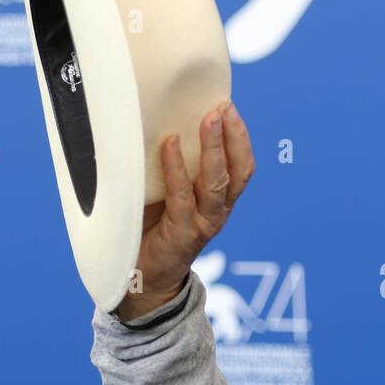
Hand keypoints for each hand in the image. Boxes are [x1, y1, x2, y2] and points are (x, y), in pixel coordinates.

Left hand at [113, 99, 255, 321]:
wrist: (142, 279)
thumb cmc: (152, 229)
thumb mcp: (169, 194)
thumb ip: (174, 168)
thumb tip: (159, 122)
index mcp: (220, 200)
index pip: (242, 166)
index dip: (240, 136)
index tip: (229, 106)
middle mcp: (218, 212)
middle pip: (238, 171)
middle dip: (233, 135)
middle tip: (223, 106)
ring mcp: (202, 224)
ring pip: (217, 183)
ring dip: (214, 148)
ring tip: (208, 119)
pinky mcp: (182, 234)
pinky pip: (182, 197)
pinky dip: (176, 168)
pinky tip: (168, 144)